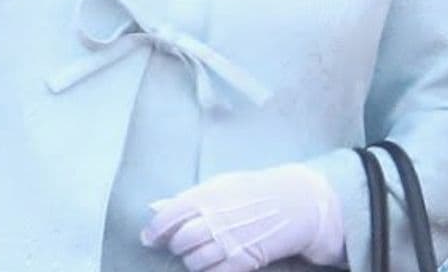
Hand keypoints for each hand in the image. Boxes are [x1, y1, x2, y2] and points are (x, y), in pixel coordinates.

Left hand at [142, 164, 341, 271]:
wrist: (297, 202)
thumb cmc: (257, 190)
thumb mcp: (223, 184)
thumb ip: (189, 196)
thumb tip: (155, 206)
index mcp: (208, 196)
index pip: (168, 217)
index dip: (155, 230)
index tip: (150, 237)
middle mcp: (215, 220)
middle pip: (180, 242)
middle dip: (177, 245)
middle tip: (183, 243)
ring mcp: (229, 242)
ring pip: (193, 261)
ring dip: (192, 259)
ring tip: (202, 251)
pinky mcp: (242, 260)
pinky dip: (209, 270)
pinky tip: (214, 262)